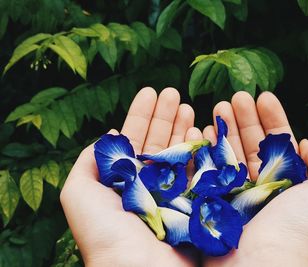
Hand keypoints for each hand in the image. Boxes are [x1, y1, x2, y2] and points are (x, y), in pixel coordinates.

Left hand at [60, 87, 201, 266]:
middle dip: (164, 116)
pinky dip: (201, 151)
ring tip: (188, 105)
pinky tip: (202, 131)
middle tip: (172, 92)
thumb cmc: (107, 234)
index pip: (134, 140)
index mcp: (125, 181)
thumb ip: (88, 163)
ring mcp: (173, 194)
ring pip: (179, 154)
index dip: (141, 115)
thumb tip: (110, 136)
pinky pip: (199, 172)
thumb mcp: (80, 194)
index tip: (150, 92)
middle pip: (158, 142)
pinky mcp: (194, 204)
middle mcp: (149, 185)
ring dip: (183, 128)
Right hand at [202, 91, 307, 266]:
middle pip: (251, 145)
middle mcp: (261, 188)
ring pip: (228, 155)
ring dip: (224, 129)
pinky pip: (207, 171)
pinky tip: (202, 131)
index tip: (263, 95)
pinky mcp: (212, 203)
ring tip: (218, 106)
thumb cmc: (301, 229)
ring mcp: (235, 196)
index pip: (279, 143)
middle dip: (244, 118)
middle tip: (235, 96)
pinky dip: (205, 150)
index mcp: (288, 183)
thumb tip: (304, 144)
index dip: (272, 118)